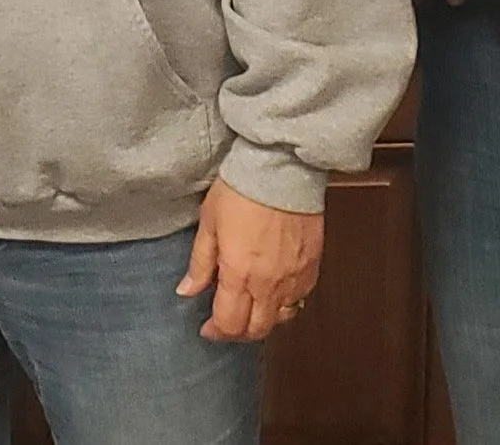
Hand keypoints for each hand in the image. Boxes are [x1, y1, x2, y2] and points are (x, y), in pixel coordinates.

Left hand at [177, 180, 323, 342]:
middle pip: (257, 329)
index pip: (229, 324)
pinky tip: (275, 288)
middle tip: (227, 321)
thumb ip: (199, 263)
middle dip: (239, 332)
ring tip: (251, 306)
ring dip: (264, 319)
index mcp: (239, 274)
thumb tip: (187, 290)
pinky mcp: (312, 265)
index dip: (216, 331)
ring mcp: (294, 277)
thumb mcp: (209, 223)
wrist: (281, 168)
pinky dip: (286, 301)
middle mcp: (269, 283)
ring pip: (282, 318)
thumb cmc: (243, 189)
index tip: (208, 327)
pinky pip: (300, 297)